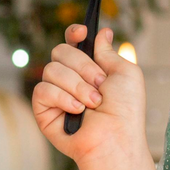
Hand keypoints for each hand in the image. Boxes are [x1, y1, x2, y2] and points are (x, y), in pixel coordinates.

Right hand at [32, 25, 147, 162]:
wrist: (116, 137)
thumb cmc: (126, 110)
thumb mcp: (126, 73)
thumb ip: (109, 52)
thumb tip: (102, 32)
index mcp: (90, 68)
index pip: (73, 42)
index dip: (73, 34)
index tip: (82, 32)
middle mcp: (71, 78)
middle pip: (60, 51)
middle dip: (83, 66)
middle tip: (100, 85)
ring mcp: (56, 93)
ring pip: (52, 69)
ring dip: (77, 85)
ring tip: (93, 103)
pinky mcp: (43, 110)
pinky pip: (42, 89)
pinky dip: (62, 98)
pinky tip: (77, 111)